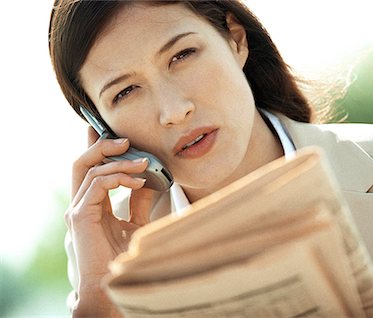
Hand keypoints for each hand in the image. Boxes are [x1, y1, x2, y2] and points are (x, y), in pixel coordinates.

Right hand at [66, 127, 153, 314]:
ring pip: (89, 170)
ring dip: (119, 162)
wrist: (114, 283)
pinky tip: (138, 181)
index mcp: (93, 204)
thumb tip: (148, 180)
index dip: (99, 149)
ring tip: (143, 162)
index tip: (116, 135)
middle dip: (102, 145)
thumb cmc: (124, 257)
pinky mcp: (80, 216)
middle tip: (126, 139)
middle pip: (83, 163)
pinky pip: (97, 184)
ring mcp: (78, 209)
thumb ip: (138, 201)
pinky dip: (118, 177)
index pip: (92, 169)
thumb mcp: (137, 222)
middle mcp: (81, 204)